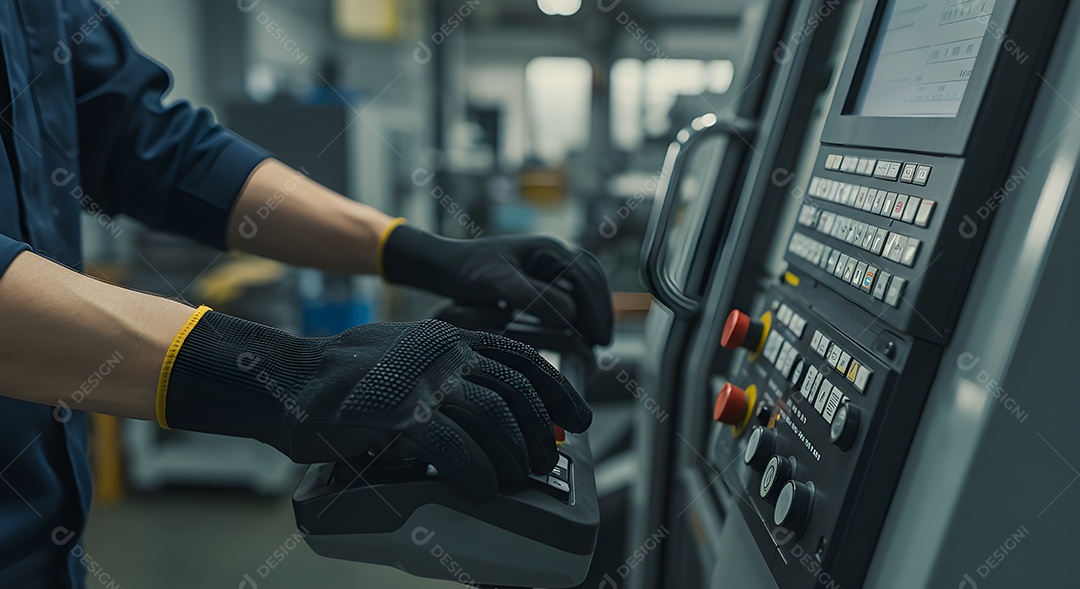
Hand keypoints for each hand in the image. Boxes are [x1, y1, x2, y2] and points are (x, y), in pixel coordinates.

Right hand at [161, 310, 590, 501]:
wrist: (286, 380)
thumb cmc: (346, 380)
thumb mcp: (406, 359)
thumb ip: (446, 374)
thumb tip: (488, 410)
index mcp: (448, 338)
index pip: (521, 356)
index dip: (557, 389)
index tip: (578, 416)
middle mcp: (441, 352)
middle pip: (514, 390)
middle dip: (537, 431)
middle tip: (541, 460)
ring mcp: (420, 380)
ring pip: (491, 416)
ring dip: (511, 455)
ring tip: (514, 479)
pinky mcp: (396, 413)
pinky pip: (454, 444)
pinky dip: (476, 470)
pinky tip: (483, 487)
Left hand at [381, 224, 613, 345]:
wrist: (446, 265)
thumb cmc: (468, 271)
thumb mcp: (500, 284)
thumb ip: (535, 297)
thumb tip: (571, 316)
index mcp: (548, 248)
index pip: (586, 277)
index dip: (597, 309)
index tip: (599, 338)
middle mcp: (553, 252)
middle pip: (592, 279)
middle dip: (601, 310)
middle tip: (604, 343)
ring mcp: (548, 263)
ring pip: (584, 285)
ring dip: (593, 310)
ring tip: (595, 340)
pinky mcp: (540, 276)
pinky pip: (570, 291)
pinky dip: (579, 310)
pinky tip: (576, 332)